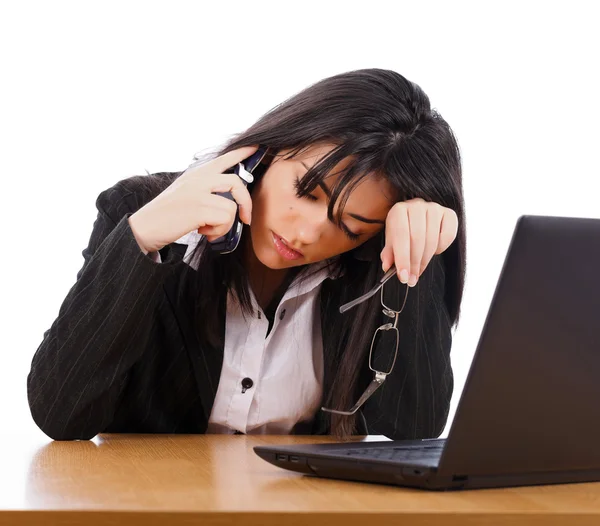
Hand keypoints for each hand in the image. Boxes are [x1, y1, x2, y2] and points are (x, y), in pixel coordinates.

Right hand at [128, 145, 258, 253]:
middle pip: (236, 182)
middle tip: (245, 219)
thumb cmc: (167, 215)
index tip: (258, 146)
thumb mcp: (186, 193)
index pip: (224, 158)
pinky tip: (203, 232)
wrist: (144, 228)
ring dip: (224, 225)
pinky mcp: (198, 208)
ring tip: (208, 229)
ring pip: (232, 207)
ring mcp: (198, 192)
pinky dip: (218, 231)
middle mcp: (198, 179)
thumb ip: (206, 190)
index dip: (242, 153)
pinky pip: (225, 219)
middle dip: (246, 203)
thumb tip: (230, 201)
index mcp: (196, 174)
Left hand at [380, 198, 457, 286]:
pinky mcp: (449, 213)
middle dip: (414, 263)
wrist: (416, 218)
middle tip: (411, 279)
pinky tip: (433, 251)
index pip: (401, 236)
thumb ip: (389, 253)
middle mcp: (417, 205)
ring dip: (425, 260)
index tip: (403, 277)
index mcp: (399, 210)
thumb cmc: (402, 230)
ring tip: (418, 271)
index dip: (402, 259)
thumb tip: (387, 266)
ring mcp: (434, 208)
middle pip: (417, 239)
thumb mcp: (392, 241)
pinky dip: (441, 248)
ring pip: (432, 240)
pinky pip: (448, 236)